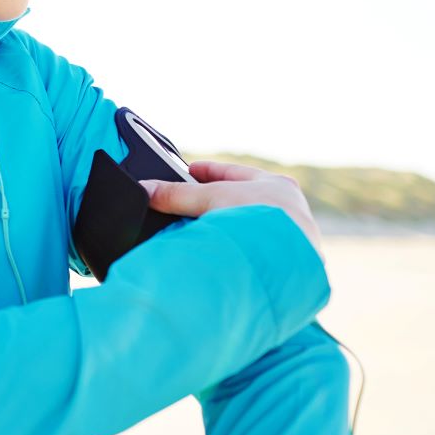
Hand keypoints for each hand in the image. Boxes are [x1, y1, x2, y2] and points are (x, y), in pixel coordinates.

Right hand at [141, 160, 325, 261]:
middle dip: (216, 201)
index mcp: (277, 185)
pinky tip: (221, 255)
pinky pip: (252, 251)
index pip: (235, 173)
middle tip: (191, 202)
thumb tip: (145, 190)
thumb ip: (177, 195)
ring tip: (202, 233)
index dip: (208, 171)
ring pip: (249, 227)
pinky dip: (235, 250)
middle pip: (242, 200)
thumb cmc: (261, 218)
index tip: (189, 170)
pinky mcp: (283, 263)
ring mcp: (289, 238)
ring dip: (227, 228)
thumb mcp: (211, 198)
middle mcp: (289, 210)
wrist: (288, 261)